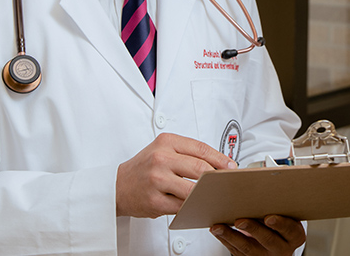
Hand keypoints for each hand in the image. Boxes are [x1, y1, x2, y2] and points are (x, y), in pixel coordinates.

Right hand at [115, 133, 236, 217]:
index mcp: (166, 142)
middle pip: (200, 169)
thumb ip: (187, 153)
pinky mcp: (155, 201)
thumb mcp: (163, 150)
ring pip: (193, 189)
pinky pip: (182, 206)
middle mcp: (161, 159)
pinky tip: (196, 204)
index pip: (201, 149)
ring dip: (206, 194)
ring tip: (214, 194)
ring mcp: (157, 180)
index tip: (231, 166)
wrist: (117, 185)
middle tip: (226, 182)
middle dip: (217, 177)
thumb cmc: (145, 167)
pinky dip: (192, 206)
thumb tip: (218, 163)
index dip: (220, 159)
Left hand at [210, 215, 305, 255]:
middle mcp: (280, 248)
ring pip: (247, 247)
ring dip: (231, 236)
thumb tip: (272, 181)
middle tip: (240, 220)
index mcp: (294, 236)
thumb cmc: (283, 226)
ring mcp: (264, 255)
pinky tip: (218, 231)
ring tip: (219, 226)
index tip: (269, 217)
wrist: (279, 246)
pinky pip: (236, 250)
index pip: (289, 230)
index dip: (280, 224)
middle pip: (267, 239)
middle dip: (252, 229)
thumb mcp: (290, 217)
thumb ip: (282, 206)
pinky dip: (225, 239)